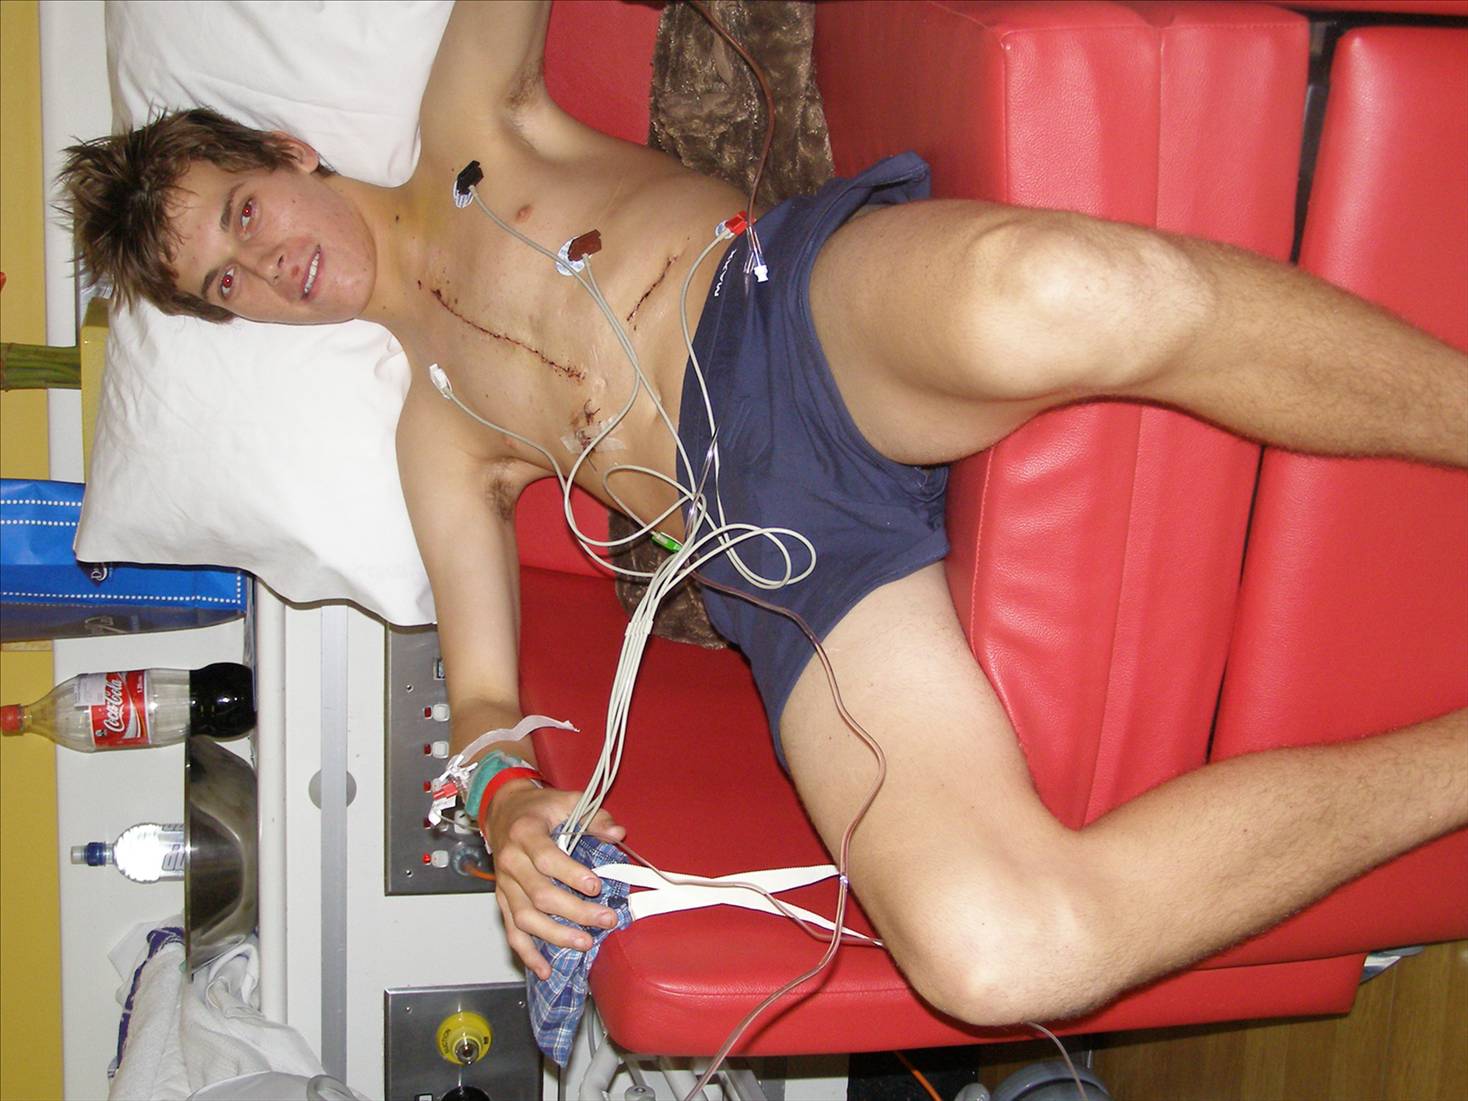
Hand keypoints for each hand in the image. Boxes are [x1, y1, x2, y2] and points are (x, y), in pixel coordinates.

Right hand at [484, 782, 626, 979]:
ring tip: (585, 943)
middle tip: (605, 920)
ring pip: (525, 918)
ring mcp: (504, 885)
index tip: (596, 886)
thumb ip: (595, 817)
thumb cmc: (539, 808)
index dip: (571, 874)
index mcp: (526, 834)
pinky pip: (512, 931)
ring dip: (555, 935)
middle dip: (575, 911)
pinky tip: (545, 970)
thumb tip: (617, 834)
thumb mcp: (567, 801)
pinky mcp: (502, 901)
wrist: (503, 811)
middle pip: (540, 894)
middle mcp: (511, 861)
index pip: (546, 858)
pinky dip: (527, 953)